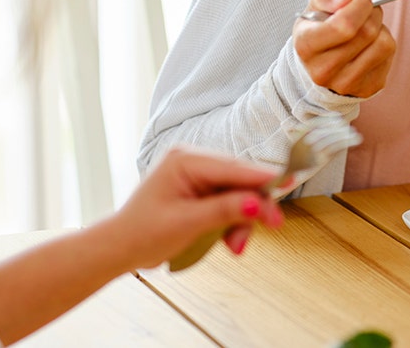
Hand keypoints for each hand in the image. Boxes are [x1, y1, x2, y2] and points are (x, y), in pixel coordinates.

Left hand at [101, 148, 284, 269]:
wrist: (119, 249)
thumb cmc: (142, 233)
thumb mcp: (187, 223)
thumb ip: (224, 211)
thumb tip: (257, 204)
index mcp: (186, 160)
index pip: (234, 168)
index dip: (264, 178)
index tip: (290, 182)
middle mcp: (194, 162)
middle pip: (240, 181)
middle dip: (252, 207)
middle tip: (272, 226)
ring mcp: (198, 176)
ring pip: (238, 195)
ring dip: (241, 221)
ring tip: (235, 247)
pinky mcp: (201, 192)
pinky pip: (228, 203)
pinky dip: (232, 223)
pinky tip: (229, 241)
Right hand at [294, 0, 395, 97]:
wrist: (318, 65)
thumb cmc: (319, 29)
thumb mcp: (314, 7)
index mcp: (306, 46)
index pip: (344, 25)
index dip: (360, 4)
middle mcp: (324, 70)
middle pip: (367, 32)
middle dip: (372, 12)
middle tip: (367, 9)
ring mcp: (346, 83)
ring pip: (383, 44)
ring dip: (381, 28)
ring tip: (368, 27)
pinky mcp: (367, 89)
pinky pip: (389, 56)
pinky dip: (384, 43)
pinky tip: (370, 44)